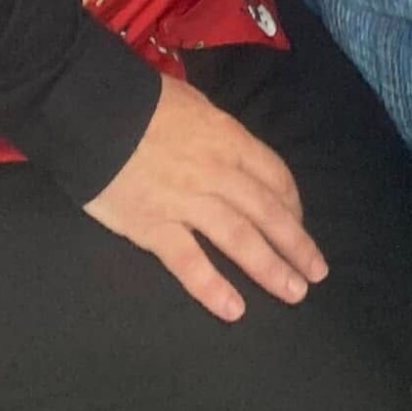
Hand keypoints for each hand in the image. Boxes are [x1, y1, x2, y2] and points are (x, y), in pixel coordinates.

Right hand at [84, 72, 327, 321]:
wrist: (94, 111)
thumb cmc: (142, 100)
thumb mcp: (194, 104)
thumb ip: (217, 131)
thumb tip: (231, 148)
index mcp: (229, 140)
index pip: (274, 176)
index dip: (293, 204)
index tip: (300, 224)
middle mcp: (217, 173)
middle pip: (267, 212)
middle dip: (296, 244)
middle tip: (317, 273)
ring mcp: (186, 202)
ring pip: (239, 239)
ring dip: (271, 268)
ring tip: (294, 293)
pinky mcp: (153, 227)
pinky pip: (189, 262)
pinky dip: (213, 287)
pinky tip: (234, 309)